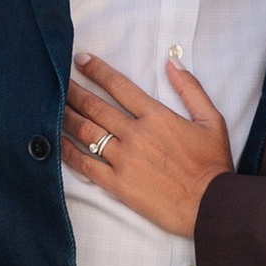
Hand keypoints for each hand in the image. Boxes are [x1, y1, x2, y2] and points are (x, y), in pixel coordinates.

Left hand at [60, 52, 232, 238]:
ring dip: (66, 115)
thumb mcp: (211, 120)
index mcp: (156, 116)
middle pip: (95, 106)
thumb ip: (191, 89)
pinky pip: (86, 164)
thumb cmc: (213, 164)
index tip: (80, 59)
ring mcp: (124, 160)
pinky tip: (57, 142)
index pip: (119, 86)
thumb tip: (172, 63)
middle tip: (58, 79)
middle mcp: (135, 134)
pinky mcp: (117, 184)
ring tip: (52, 105)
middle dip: (73, 90)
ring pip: (86, 132)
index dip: (96, 70)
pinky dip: (68, 151)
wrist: (210, 206)